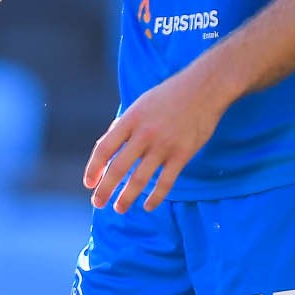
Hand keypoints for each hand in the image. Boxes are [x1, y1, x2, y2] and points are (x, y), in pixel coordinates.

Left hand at [84, 64, 234, 213]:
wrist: (206, 87)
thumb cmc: (169, 96)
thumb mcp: (140, 105)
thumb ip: (123, 126)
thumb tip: (105, 147)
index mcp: (130, 120)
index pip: (104, 149)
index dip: (93, 169)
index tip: (89, 184)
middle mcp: (144, 134)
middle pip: (118, 168)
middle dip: (105, 189)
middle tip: (97, 203)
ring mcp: (164, 144)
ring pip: (140, 179)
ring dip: (126, 197)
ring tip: (119, 208)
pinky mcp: (183, 153)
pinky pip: (166, 181)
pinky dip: (155, 197)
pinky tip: (148, 206)